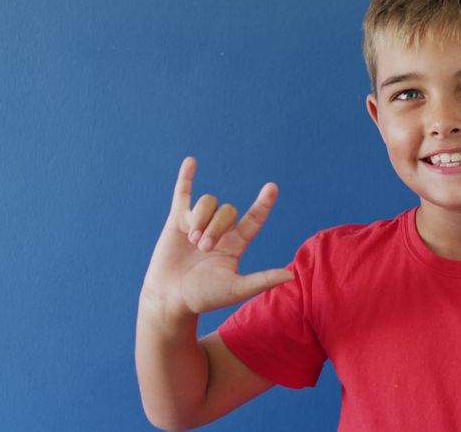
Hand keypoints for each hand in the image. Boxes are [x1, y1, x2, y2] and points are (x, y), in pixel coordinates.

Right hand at [140, 157, 293, 320]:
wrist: (170, 299)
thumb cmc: (204, 298)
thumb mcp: (235, 289)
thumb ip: (261, 280)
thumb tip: (290, 275)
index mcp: (236, 245)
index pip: (254, 219)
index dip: (263, 204)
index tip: (272, 188)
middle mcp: (220, 231)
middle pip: (227, 210)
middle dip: (215, 227)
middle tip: (204, 248)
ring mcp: (198, 224)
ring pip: (207, 202)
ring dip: (201, 219)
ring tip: (192, 242)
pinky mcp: (177, 221)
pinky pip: (183, 194)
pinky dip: (186, 177)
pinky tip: (191, 161)